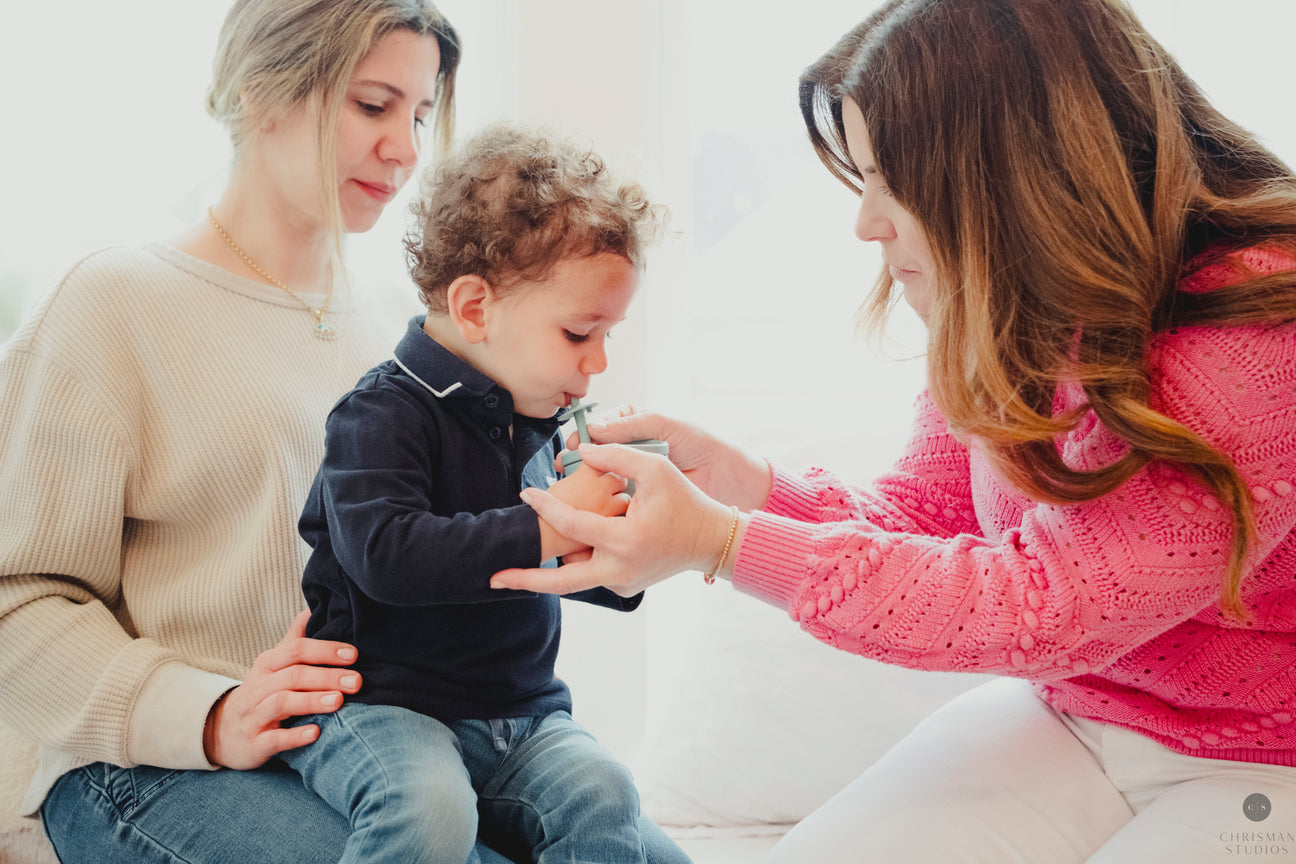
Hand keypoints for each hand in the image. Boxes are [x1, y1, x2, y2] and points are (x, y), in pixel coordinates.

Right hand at [203, 610, 361, 769]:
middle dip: (327, 676)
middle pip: (293, 676)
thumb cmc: (260, 693)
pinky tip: (316, 733)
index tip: (354, 654)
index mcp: (267, 664)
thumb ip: (294, 639)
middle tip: (357, 681)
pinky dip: (294, 736)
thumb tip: (312, 607)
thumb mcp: (273, 664)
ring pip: (281, 703)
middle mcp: (259, 687)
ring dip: (311, 701)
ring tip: (338, 701)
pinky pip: (273, 739)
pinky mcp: (254, 744)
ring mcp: (254, 716)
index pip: (296, 650)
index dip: (325, 650)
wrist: (221, 733)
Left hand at [494, 442, 741, 596]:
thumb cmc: (685, 500)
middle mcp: (619, 570)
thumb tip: (580, 449)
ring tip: (535, 546)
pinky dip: (581, 558)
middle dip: (525, 580)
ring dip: (558, 558)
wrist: (710, 540)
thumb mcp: (655, 468)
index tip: (525, 493)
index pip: (572, 525)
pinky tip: (578, 541)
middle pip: (560, 581)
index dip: (545, 507)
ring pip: (575, 574)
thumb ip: (615, 455)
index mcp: (625, 540)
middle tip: (493, 577)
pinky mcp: (624, 587)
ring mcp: (622, 583)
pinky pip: (592, 572)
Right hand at [575, 406, 771, 510]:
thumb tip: (593, 429)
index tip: (571, 446)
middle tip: (565, 469)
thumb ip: (630, 425)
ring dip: (586, 482)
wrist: (728, 476)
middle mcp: (630, 446)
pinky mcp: (639, 494)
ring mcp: (633, 471)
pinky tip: (591, 504)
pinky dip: (602, 499)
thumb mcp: (665, 425)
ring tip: (573, 488)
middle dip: (578, 460)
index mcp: (634, 422)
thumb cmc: (701, 443)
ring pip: (601, 474)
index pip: (599, 426)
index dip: (583, 436)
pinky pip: (615, 494)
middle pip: (595, 452)